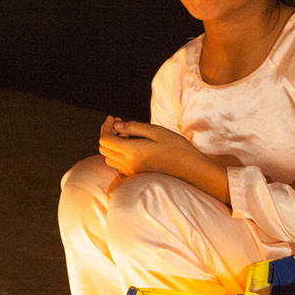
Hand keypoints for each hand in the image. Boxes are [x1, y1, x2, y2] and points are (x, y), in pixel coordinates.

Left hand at [97, 118, 230, 204]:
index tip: (114, 118)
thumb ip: (133, 127)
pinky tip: (131, 146)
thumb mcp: (155, 131)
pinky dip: (118, 154)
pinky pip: (119, 165)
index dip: (106, 127)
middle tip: (118, 124)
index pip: (105, 140)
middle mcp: (129, 164)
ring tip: (125, 135)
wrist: (190, 169)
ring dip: (112, 146)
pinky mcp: (137, 175)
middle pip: (104, 150)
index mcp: (132, 151)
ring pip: (109, 159)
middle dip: (107, 134)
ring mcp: (132, 172)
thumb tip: (116, 125)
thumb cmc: (176, 147)